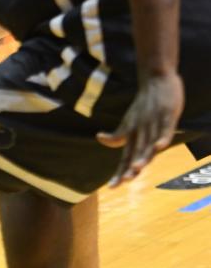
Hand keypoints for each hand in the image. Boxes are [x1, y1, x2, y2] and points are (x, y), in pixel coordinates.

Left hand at [97, 72, 183, 186]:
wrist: (155, 80)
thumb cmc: (143, 105)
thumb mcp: (129, 123)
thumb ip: (118, 135)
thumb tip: (99, 138)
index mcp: (133, 135)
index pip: (125, 157)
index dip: (119, 172)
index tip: (111, 187)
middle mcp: (141, 131)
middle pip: (137, 153)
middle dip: (131, 167)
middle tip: (123, 181)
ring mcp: (154, 123)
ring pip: (149, 143)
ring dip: (144, 156)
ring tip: (136, 168)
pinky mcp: (167, 115)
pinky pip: (165, 128)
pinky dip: (162, 137)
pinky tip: (159, 146)